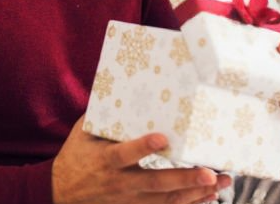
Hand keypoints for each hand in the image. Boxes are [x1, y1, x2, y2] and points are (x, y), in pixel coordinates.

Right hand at [52, 116, 232, 203]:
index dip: (142, 147)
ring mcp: (129, 200)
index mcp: (105, 160)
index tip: (163, 138)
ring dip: (194, 193)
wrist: (61, 193)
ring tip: (219, 183)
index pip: (124, 154)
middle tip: (209, 173)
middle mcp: (119, 183)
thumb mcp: (83, 133)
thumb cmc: (76, 156)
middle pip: (154, 184)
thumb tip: (123, 86)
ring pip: (165, 201)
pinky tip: (208, 198)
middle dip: (183, 179)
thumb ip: (103, 116)